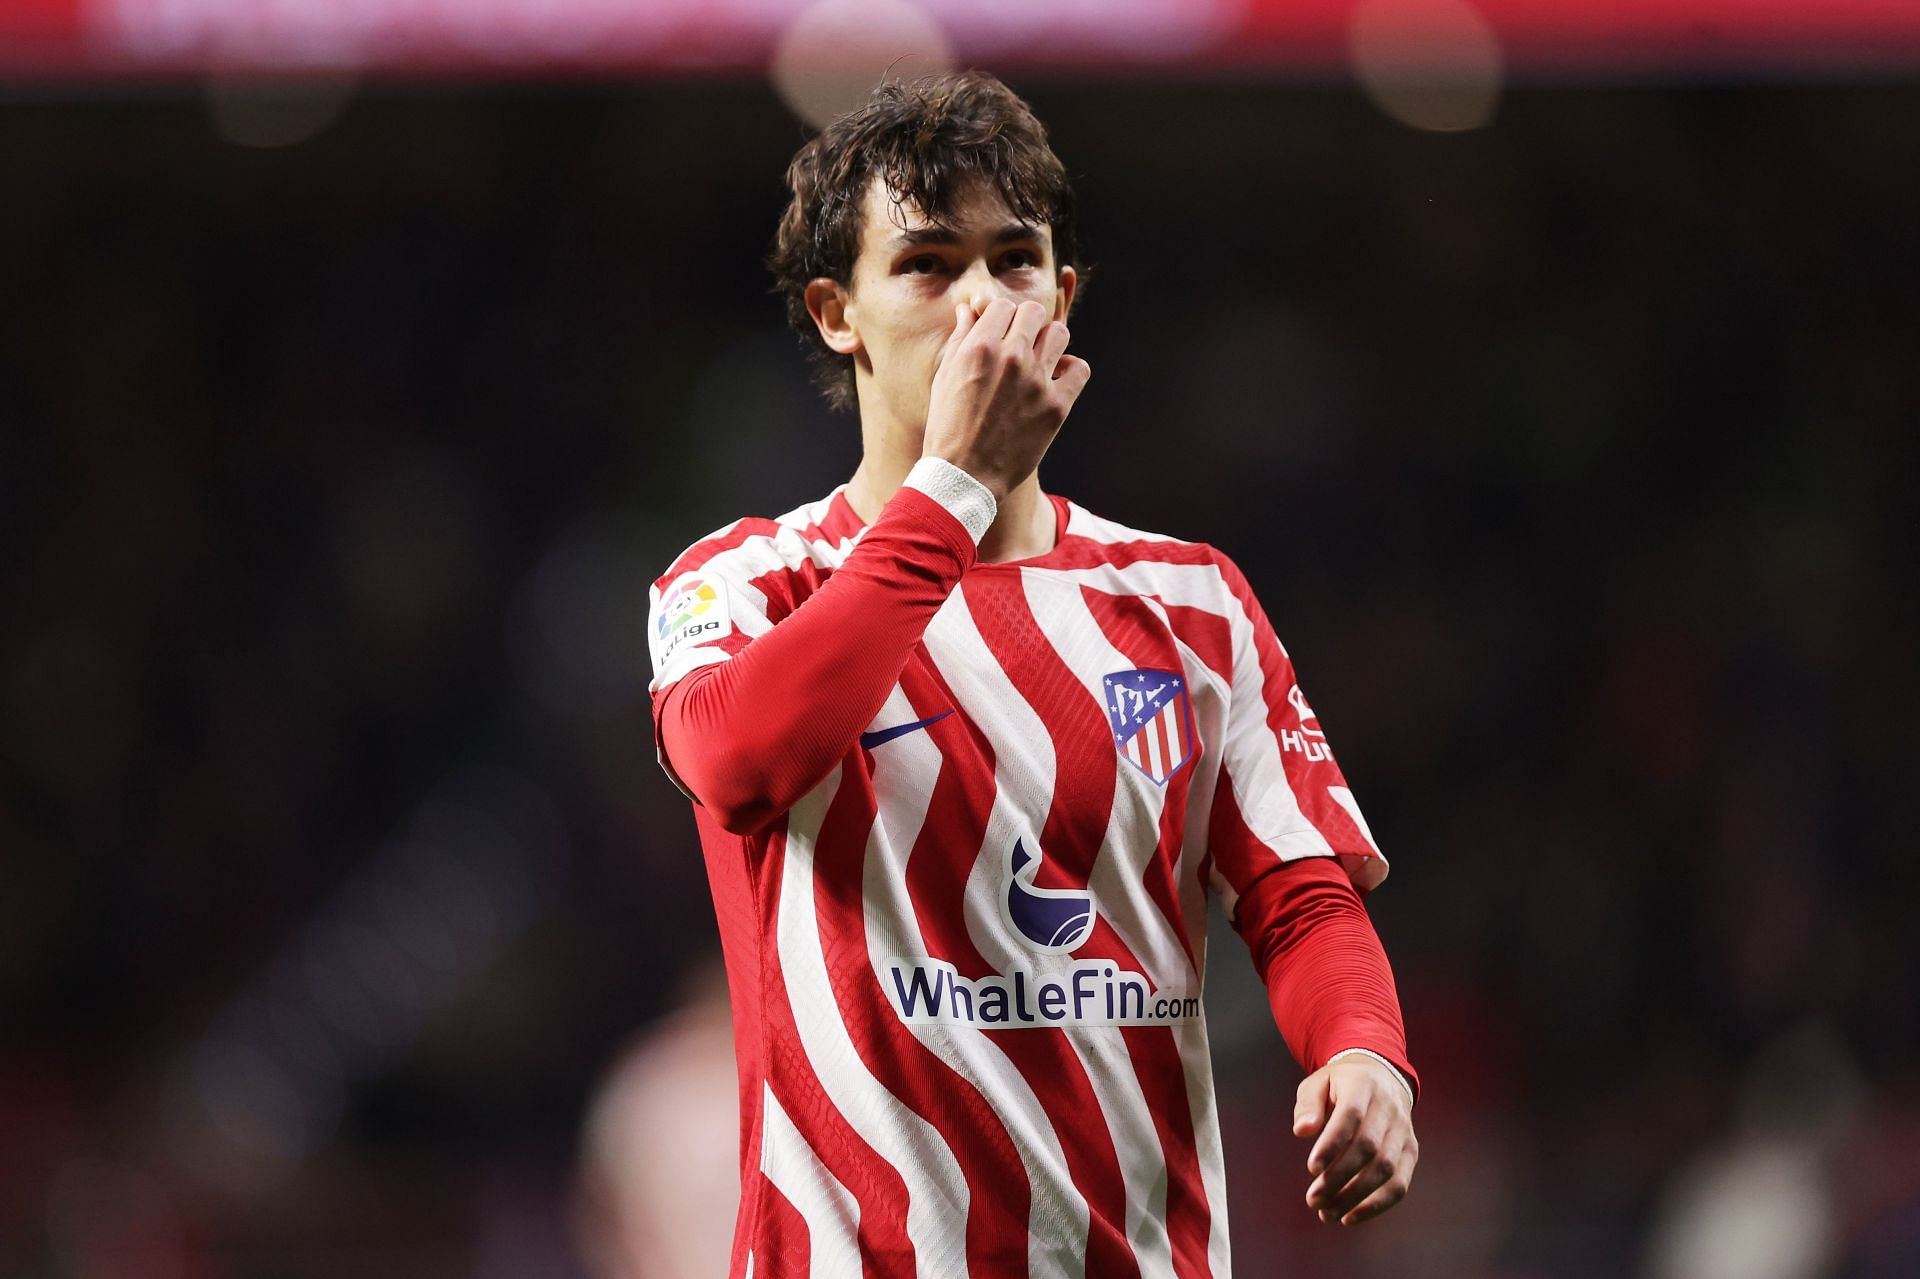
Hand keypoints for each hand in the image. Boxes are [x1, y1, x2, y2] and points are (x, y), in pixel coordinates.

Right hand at [921, 297, 1090, 500]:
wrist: (964, 476)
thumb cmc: (948, 426)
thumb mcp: (944, 377)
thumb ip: (960, 338)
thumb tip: (969, 310)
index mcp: (980, 347)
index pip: (1003, 306)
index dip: (1002, 318)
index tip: (1000, 334)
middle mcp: (1011, 358)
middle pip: (1034, 312)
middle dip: (1027, 324)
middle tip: (1021, 344)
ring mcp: (1037, 382)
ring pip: (1059, 333)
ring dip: (1049, 342)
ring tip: (1040, 360)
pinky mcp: (1056, 406)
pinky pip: (1079, 368)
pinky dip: (1070, 369)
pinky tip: (1056, 380)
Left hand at [1292, 1055, 1418, 1226]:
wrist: (1382, 1077)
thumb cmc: (1341, 1085)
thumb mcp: (1318, 1083)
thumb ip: (1308, 1105)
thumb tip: (1301, 1131)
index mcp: (1363, 1085)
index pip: (1351, 1116)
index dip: (1333, 1144)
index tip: (1312, 1168)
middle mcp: (1389, 1108)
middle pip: (1369, 1147)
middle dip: (1340, 1178)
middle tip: (1314, 1199)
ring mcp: (1404, 1131)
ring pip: (1386, 1169)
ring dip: (1356, 1197)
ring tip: (1328, 1213)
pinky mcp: (1410, 1151)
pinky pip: (1400, 1183)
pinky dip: (1377, 1205)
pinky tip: (1352, 1217)